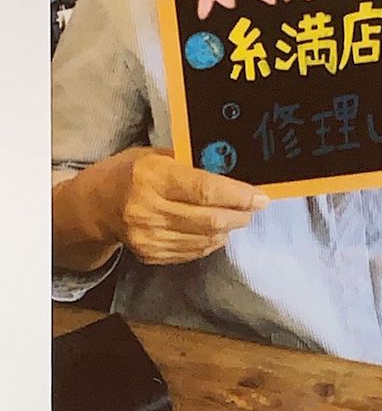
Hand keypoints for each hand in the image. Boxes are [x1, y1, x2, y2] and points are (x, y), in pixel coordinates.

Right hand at [96, 148, 269, 265]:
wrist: (92, 207)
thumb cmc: (128, 173)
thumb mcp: (154, 156)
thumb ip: (189, 163)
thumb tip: (229, 170)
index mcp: (152, 177)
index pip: (204, 190)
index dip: (237, 195)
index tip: (260, 197)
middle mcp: (149, 209)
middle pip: (209, 220)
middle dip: (240, 215)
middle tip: (253, 207)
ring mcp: (148, 237)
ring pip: (205, 240)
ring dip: (227, 229)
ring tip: (235, 217)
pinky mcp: (150, 255)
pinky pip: (192, 252)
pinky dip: (210, 242)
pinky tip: (214, 231)